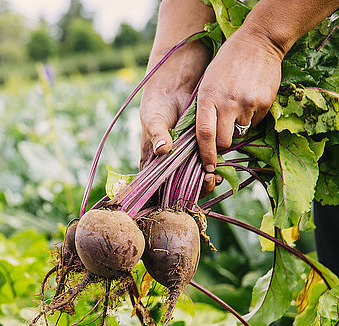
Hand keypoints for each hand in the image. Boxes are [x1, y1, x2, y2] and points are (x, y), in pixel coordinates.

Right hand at [140, 40, 222, 193]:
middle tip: (206, 183)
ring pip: (194, 176)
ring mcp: (185, 154)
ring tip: (214, 178)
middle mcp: (169, 161)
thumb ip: (158, 134)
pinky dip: (214, 166)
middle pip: (179, 184)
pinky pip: (207, 161)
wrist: (178, 82)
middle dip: (193, 188)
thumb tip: (161, 150)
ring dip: (205, 180)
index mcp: (152, 159)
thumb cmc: (158, 101)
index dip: (169, 193)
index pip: (157, 184)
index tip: (183, 193)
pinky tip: (221, 169)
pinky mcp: (201, 146)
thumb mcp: (154, 117)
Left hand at [196, 27, 283, 188]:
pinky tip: (250, 99)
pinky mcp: (266, 102)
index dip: (205, 155)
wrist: (259, 41)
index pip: (204, 135)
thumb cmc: (227, 64)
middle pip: (223, 141)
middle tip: (222, 137)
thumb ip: (204, 109)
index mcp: (207, 98)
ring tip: (237, 106)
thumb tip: (203, 139)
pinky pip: (256, 121)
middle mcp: (227, 102)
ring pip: (241, 132)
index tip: (207, 167)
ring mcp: (248, 102)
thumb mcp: (207, 83)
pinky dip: (252, 117)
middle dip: (222, 145)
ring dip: (238, 127)